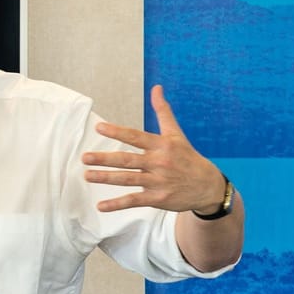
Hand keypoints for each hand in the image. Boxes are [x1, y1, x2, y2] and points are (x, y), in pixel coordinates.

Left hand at [82, 85, 225, 213]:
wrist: (208, 186)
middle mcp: (158, 163)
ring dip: (106, 178)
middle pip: (127, 160)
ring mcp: (158, 181)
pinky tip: (100, 206)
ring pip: (127, 179)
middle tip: (85, 157)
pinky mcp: (157, 198)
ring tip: (87, 175)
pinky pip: (134, 200)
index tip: (99, 127)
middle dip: (105, 159)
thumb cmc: (188, 157)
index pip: (136, 137)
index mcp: (162, 145)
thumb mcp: (176, 134)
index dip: (118, 131)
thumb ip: (163, 111)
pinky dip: (117, 204)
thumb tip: (156, 88)